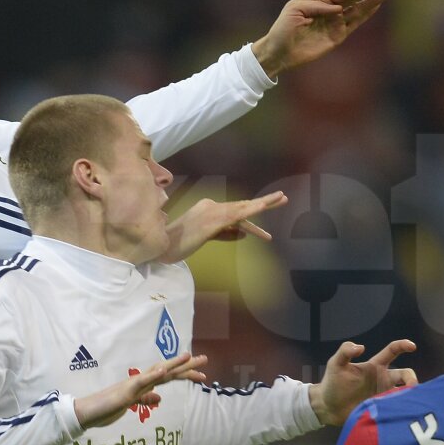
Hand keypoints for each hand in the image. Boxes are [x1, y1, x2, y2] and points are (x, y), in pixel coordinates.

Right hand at [74, 353, 207, 429]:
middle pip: (167, 370)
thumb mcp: (132, 403)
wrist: (88, 412)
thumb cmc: (108, 407)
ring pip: (156, 372)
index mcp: (143, 384)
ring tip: (187, 356)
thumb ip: (146, 398)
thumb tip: (160, 398)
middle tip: (205, 358)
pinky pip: (140, 382)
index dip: (185, 374)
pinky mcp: (125, 392)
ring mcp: (133, 385)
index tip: (203, 375)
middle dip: (186, 365)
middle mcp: (140, 380)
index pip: (168, 377)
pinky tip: (164, 371)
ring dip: (172, 364)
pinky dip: (153, 375)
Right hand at [161, 191, 288, 262]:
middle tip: (283, 197)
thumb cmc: (178, 245)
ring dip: (262, 203)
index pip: (235, 212)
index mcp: (207, 208)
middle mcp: (210, 206)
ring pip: (241, 207)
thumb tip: (245, 233)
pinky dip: (250, 211)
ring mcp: (210, 212)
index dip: (253, 215)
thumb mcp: (205, 238)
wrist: (159, 247)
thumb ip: (225, 234)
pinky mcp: (211, 222)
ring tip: (280, 199)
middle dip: (264, 202)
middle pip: (242, 205)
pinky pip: (235, 216)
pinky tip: (261, 208)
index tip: (267, 219)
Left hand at [250, 0, 392, 77]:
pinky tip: (376, 6)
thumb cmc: (283, 28)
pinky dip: (365, 15)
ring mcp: (335, 23)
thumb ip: (317, 7)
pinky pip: (354, 23)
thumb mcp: (295, 10)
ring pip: (358, 9)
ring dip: (373, 1)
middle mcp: (330, 9)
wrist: (279, 52)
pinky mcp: (337, 36)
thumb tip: (338, 9)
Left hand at [308, 339, 417, 426]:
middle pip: (405, 375)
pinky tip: (400, 413)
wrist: (328, 407)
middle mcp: (383, 379)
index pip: (392, 351)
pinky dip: (401, 409)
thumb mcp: (335, 363)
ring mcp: (384, 395)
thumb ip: (345, 351)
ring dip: (408, 396)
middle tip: (411, 387)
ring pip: (405, 393)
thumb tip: (361, 347)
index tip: (412, 346)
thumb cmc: (332, 383)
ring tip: (404, 403)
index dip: (403, 346)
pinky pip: (397, 409)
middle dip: (412, 379)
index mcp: (375, 366)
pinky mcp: (382, 410)